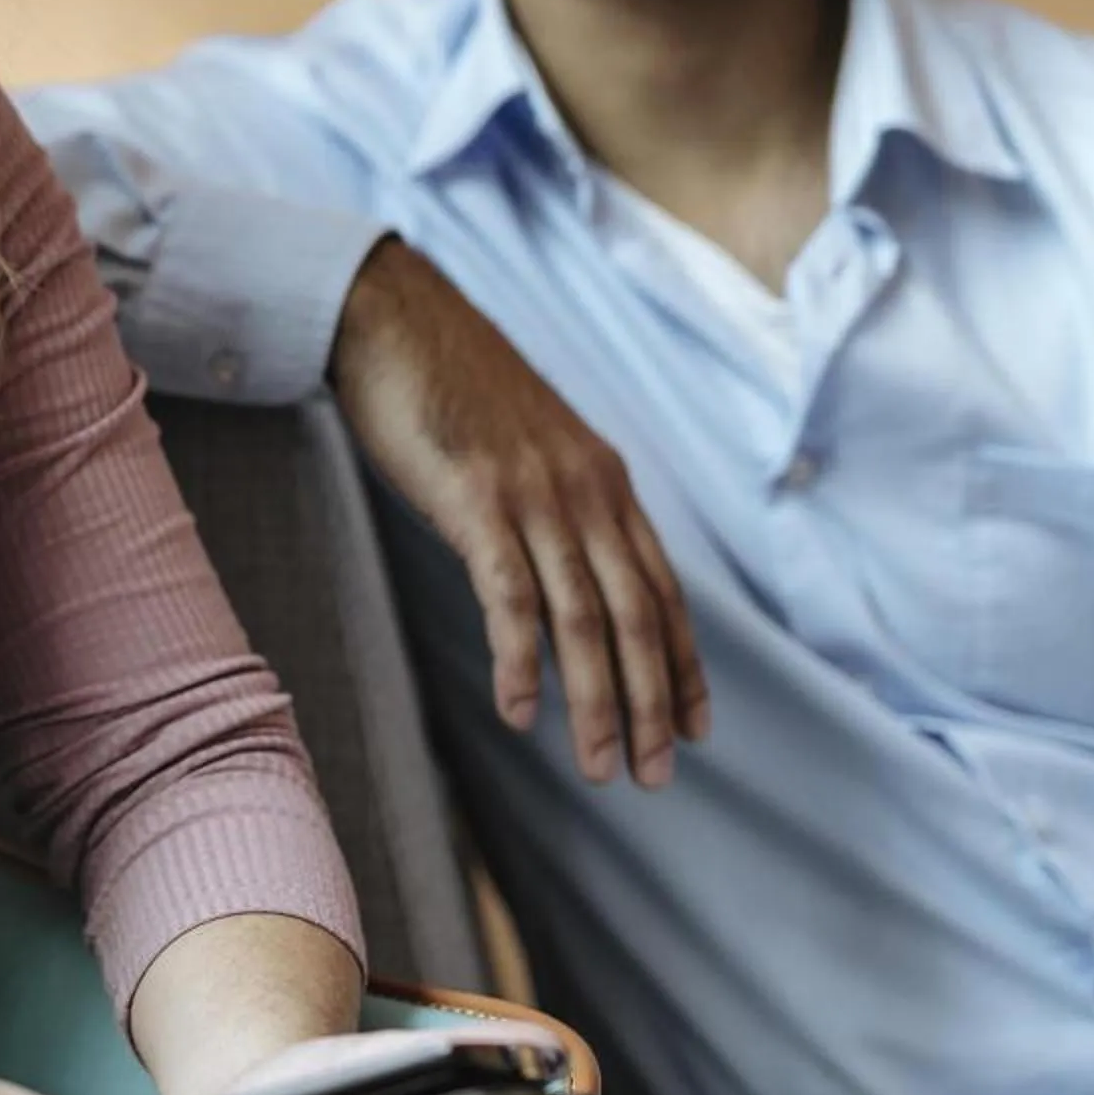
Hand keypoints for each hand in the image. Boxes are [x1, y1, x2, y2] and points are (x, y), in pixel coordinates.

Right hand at [327, 237, 707, 784]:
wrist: (396, 320)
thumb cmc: (450, 387)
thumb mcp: (528, 445)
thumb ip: (556, 503)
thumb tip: (563, 566)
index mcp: (604, 482)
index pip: (664, 590)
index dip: (685, 665)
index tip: (698, 727)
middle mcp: (585, 492)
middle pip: (637, 616)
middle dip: (654, 704)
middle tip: (655, 774)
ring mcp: (534, 496)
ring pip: (584, 618)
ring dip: (597, 701)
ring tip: (602, 767)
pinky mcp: (477, 501)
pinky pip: (510, 597)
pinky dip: (522, 661)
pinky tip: (521, 712)